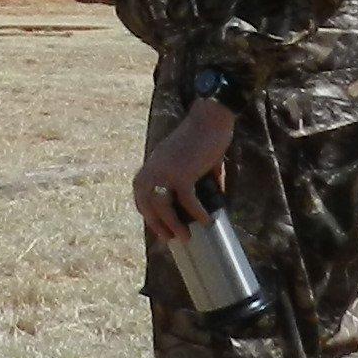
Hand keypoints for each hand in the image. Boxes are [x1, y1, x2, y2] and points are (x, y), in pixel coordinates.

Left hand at [131, 96, 237, 242]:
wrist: (209, 119)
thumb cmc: (203, 136)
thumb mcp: (190, 159)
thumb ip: (198, 177)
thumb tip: (217, 195)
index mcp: (152, 165)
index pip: (140, 193)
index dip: (147, 212)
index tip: (158, 226)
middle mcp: (153, 169)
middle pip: (146, 203)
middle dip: (156, 224)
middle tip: (169, 238)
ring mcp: (165, 172)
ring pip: (162, 206)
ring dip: (172, 224)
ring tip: (185, 236)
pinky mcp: (182, 174)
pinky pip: (187, 201)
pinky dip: (197, 213)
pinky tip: (206, 221)